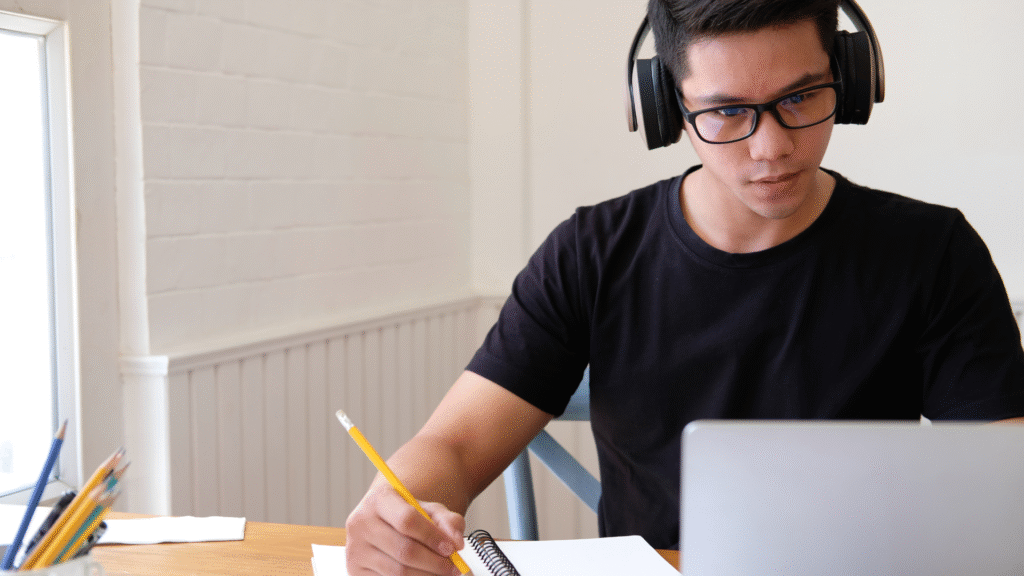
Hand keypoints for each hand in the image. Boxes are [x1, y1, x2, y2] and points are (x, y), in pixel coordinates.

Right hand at [345, 482, 466, 575]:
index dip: (433, 537)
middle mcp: (361, 523)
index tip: (451, 548)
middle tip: (454, 568)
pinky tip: (424, 575)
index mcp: (379, 500)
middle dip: (435, 563)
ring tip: (442, 573)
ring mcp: (355, 549)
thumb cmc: (408, 516)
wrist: (383, 523)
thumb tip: (457, 542)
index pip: (408, 520)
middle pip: (404, 550)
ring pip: (398, 572)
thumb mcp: (430, 510)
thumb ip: (448, 521)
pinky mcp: (355, 570)